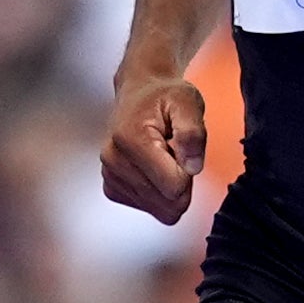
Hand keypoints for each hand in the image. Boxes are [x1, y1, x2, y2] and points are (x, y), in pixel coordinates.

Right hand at [102, 76, 209, 223]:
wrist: (139, 92)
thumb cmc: (164, 96)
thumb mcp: (188, 102)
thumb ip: (193, 133)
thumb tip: (192, 167)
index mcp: (131, 139)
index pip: (174, 187)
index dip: (188, 171)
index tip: (181, 148)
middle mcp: (114, 160)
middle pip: (167, 203)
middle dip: (180, 181)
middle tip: (174, 152)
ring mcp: (110, 176)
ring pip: (160, 209)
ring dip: (169, 186)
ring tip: (163, 156)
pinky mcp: (112, 187)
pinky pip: (149, 207)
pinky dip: (157, 192)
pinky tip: (153, 167)